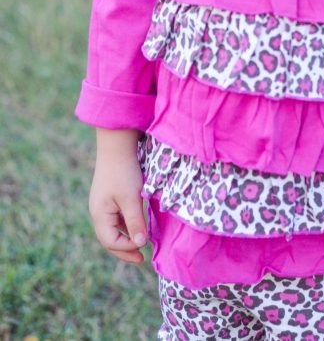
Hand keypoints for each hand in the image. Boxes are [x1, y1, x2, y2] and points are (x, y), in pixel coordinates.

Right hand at [88, 128, 147, 264]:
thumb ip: (135, 222)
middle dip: (125, 249)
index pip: (110, 242)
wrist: (117, 145)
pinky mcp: (109, 196)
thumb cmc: (124, 172)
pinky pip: (116, 217)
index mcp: (99, 215)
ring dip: (126, 237)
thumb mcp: (132, 198)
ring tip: (141, 245)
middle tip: (141, 259)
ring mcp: (103, 204)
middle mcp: (98, 211)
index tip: (143, 250)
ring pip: (113, 228)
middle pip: (109, 238)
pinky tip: (138, 226)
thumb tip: (140, 245)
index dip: (126, 248)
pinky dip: (126, 225)